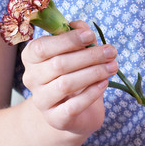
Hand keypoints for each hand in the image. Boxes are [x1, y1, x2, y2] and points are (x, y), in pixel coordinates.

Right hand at [21, 20, 117, 137]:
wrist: (75, 111)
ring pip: (66, 84)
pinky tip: (105, 83)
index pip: (42, 47)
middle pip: (58, 65)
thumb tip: (80, 26)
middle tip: (111, 51)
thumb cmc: (75, 73)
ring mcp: (41, 101)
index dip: (67, 40)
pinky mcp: (55, 119)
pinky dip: (92, 93)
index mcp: (32, 58)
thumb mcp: (77, 52)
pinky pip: (73, 106)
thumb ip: (78, 36)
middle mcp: (31, 79)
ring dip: (94, 73)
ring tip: (113, 66)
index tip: (90, 35)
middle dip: (89, 56)